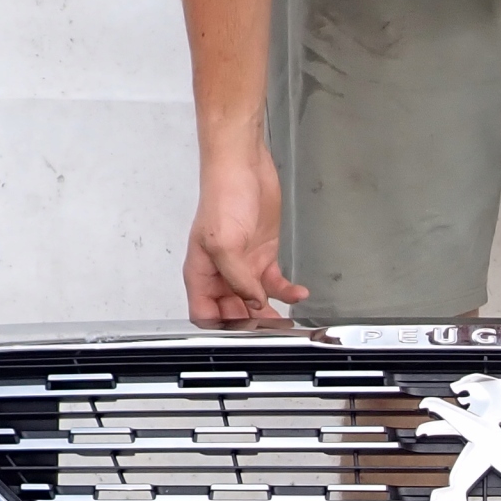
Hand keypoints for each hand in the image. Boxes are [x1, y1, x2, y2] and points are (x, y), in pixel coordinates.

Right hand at [185, 144, 306, 327]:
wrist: (244, 166)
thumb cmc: (223, 195)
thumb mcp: (225, 243)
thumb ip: (238, 278)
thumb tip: (253, 301)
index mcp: (202, 271)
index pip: (204, 312)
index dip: (220, 327)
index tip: (240, 333)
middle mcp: (221, 272)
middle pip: (232, 311)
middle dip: (250, 323)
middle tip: (269, 332)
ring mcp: (243, 264)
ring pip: (255, 301)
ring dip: (271, 313)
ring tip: (286, 322)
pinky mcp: (263, 255)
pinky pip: (275, 283)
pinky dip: (287, 291)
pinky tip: (298, 294)